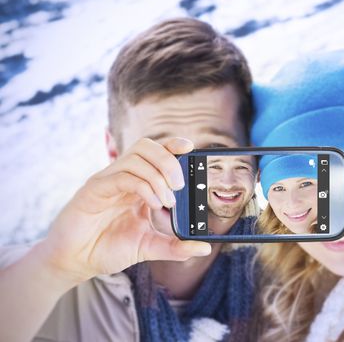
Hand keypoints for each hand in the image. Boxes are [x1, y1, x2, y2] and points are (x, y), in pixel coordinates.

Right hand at [36, 137, 210, 287]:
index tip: (190, 147)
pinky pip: (122, 176)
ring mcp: (108, 181)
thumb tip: (203, 248)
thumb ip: (176, 246)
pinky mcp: (94, 189)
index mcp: (137, 183)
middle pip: (147, 147)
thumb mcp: (149, 247)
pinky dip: (143, 187)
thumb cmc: (108, 248)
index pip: (156, 152)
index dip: (172, 145)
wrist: (76, 262)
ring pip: (136, 157)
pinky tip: (153, 204)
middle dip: (168, 161)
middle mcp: (123, 176)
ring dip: (158, 176)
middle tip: (180, 186)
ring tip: (167, 201)